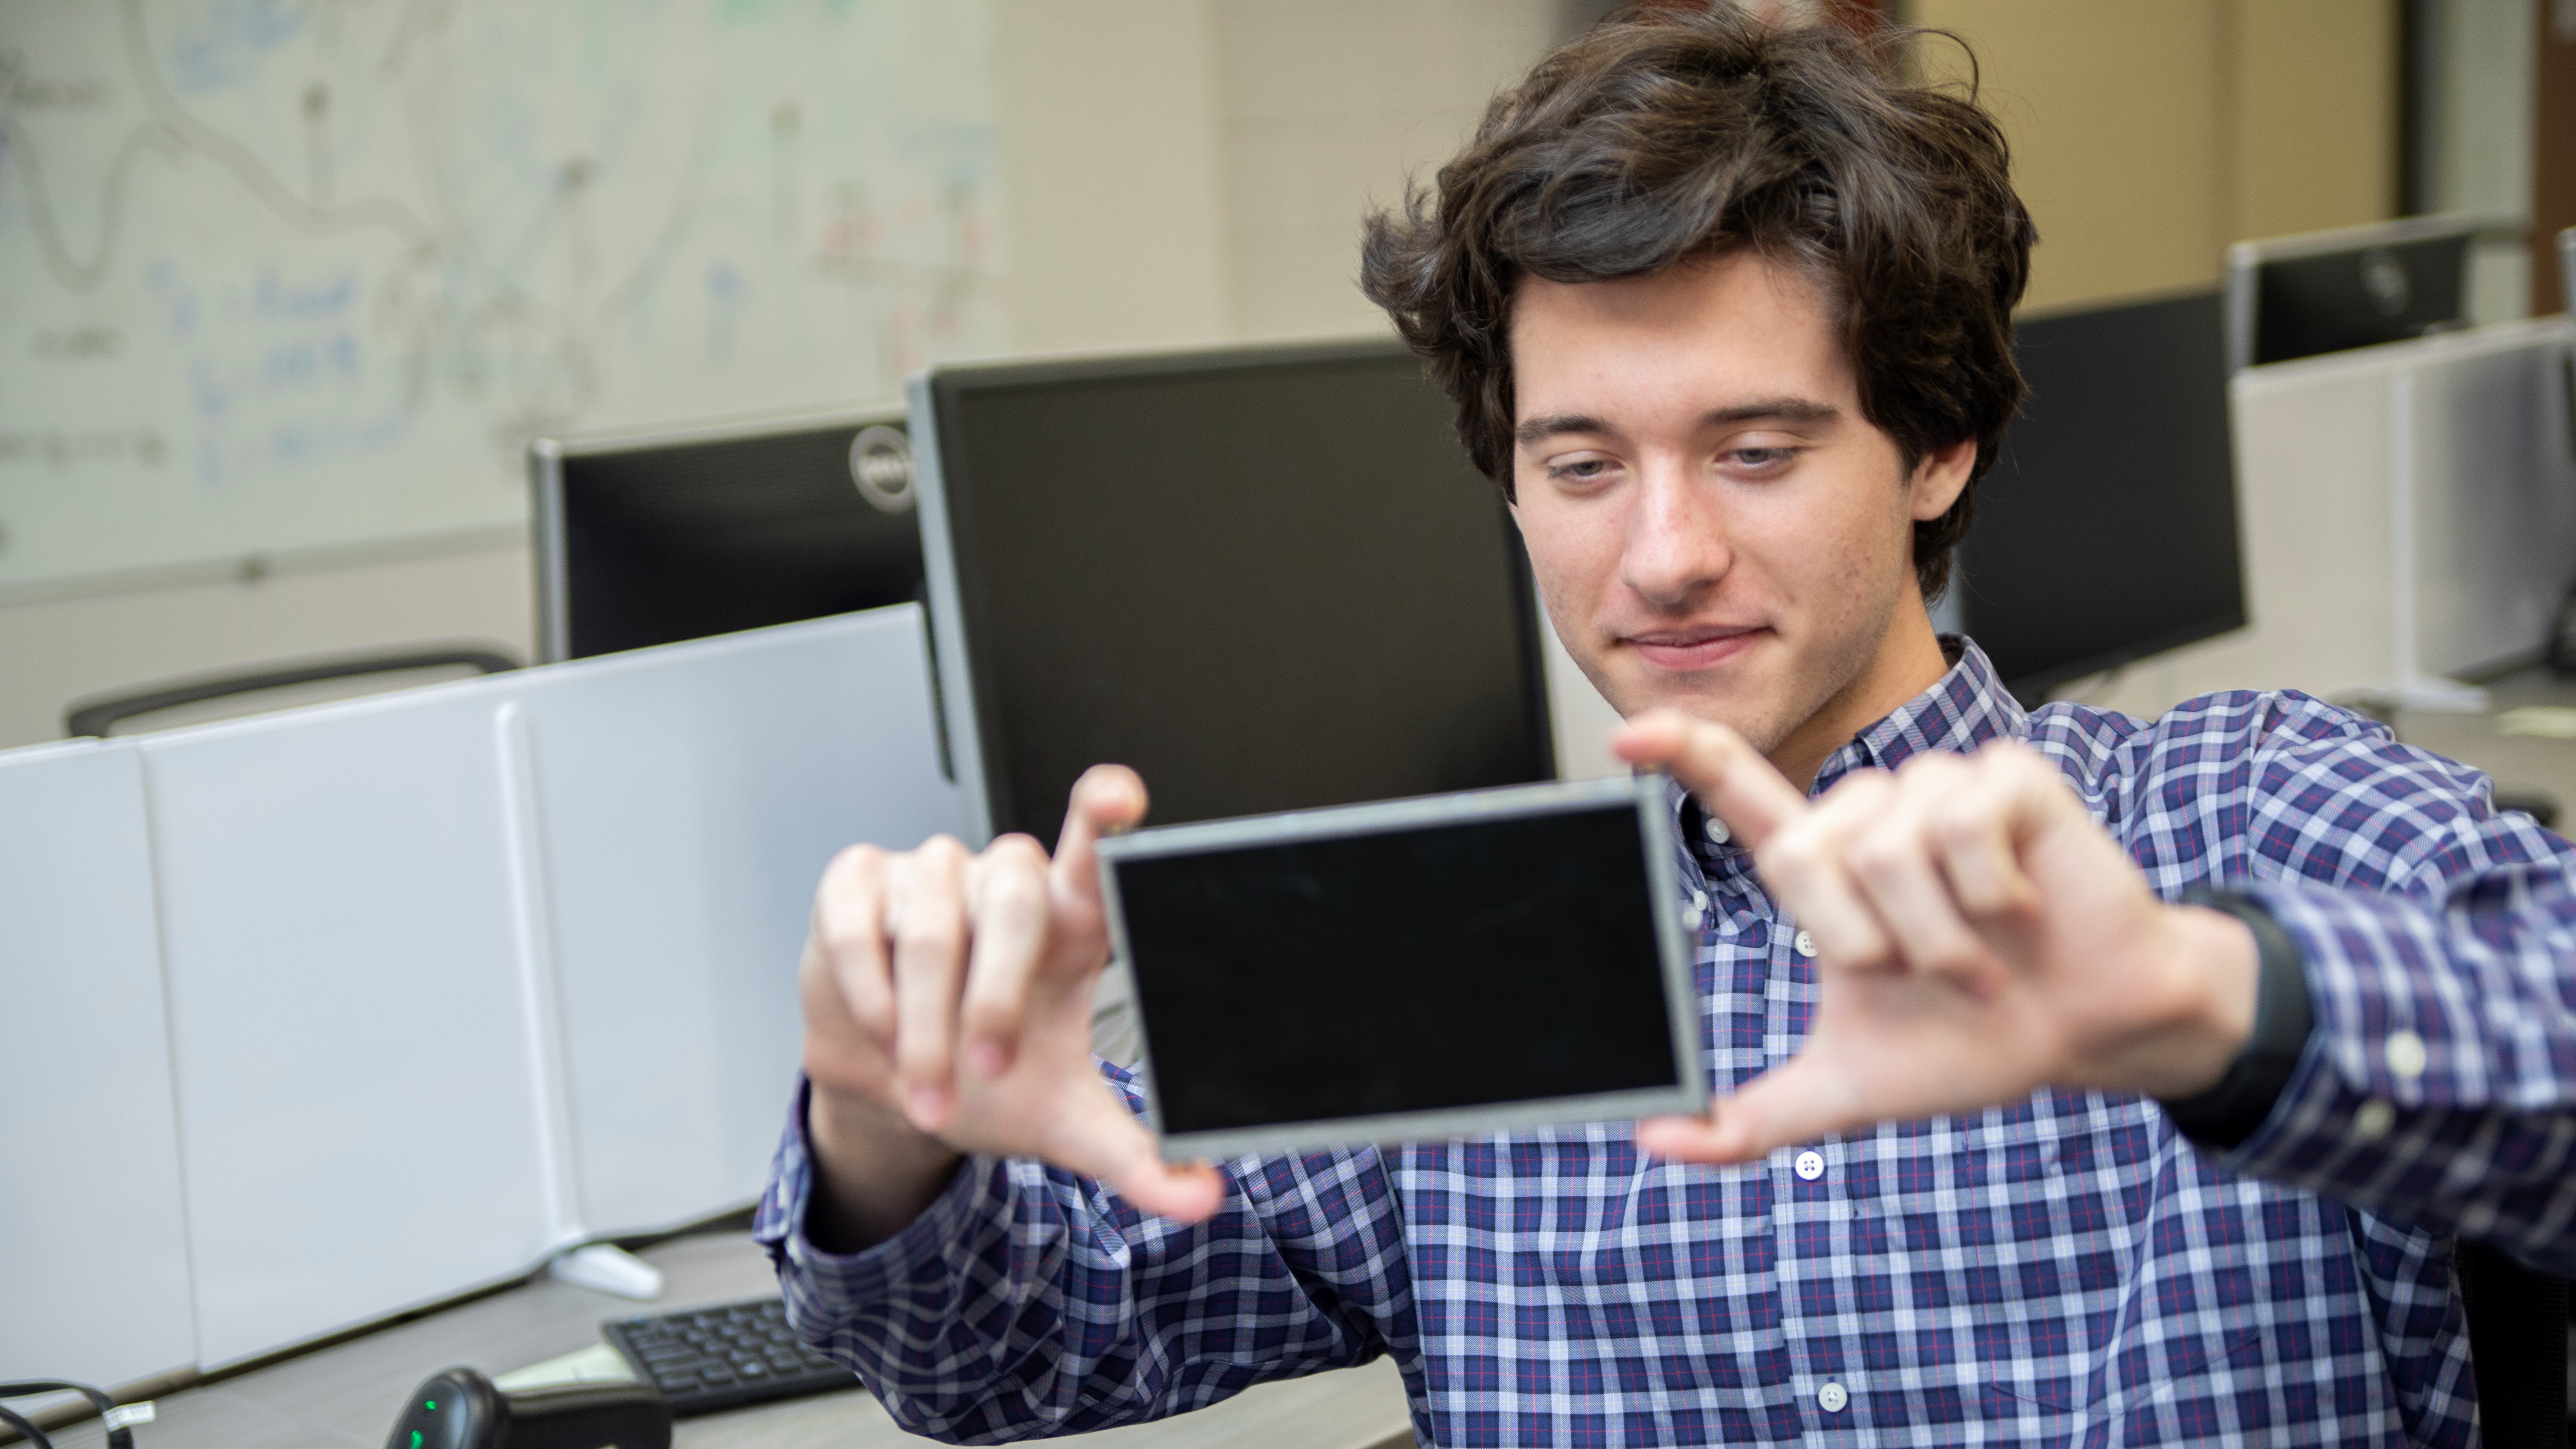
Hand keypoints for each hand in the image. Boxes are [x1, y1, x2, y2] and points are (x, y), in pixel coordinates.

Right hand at [797, 765, 1224, 1247]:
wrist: (891, 1092)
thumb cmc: (987, 1081)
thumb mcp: (1065, 1123)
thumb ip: (1137, 1158)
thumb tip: (1201, 1198)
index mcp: (1068, 920)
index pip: (1095, 848)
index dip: (1104, 813)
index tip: (1119, 796)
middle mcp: (1003, 882)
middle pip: (1012, 901)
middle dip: (993, 998)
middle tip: (985, 1069)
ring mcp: (928, 874)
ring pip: (930, 931)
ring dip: (925, 1027)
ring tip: (926, 1086)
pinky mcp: (858, 882)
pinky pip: (860, 929)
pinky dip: (868, 994)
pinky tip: (880, 1031)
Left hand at [1614, 709, 2258, 1165]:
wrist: (2086, 1033)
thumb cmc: (1970, 1042)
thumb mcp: (1847, 1088)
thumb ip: (1751, 1118)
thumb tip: (1655, 1137)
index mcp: (1823, 866)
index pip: (1734, 789)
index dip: (1682, 754)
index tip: (1628, 739)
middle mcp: (1868, 814)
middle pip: (1804, 850)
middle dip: (1860, 940)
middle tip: (1921, 976)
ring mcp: (1937, 788)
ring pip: (1887, 846)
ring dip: (1934, 933)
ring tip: (1977, 957)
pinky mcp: (2005, 777)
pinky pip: (1963, 823)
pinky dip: (1989, 890)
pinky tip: (2018, 909)